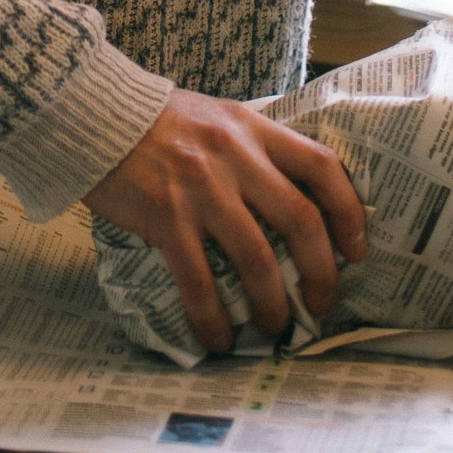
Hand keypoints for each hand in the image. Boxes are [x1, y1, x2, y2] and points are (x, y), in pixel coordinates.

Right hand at [84, 89, 367, 354]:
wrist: (94, 112)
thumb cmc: (158, 122)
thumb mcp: (217, 119)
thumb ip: (252, 151)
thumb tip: (289, 200)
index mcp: (253, 129)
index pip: (321, 166)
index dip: (349, 211)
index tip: (358, 249)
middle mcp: (234, 155)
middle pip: (301, 218)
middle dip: (321, 272)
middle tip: (323, 304)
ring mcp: (200, 187)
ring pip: (256, 257)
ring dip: (272, 304)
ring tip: (275, 328)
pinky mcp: (165, 216)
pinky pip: (199, 280)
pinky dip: (213, 318)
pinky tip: (217, 339)